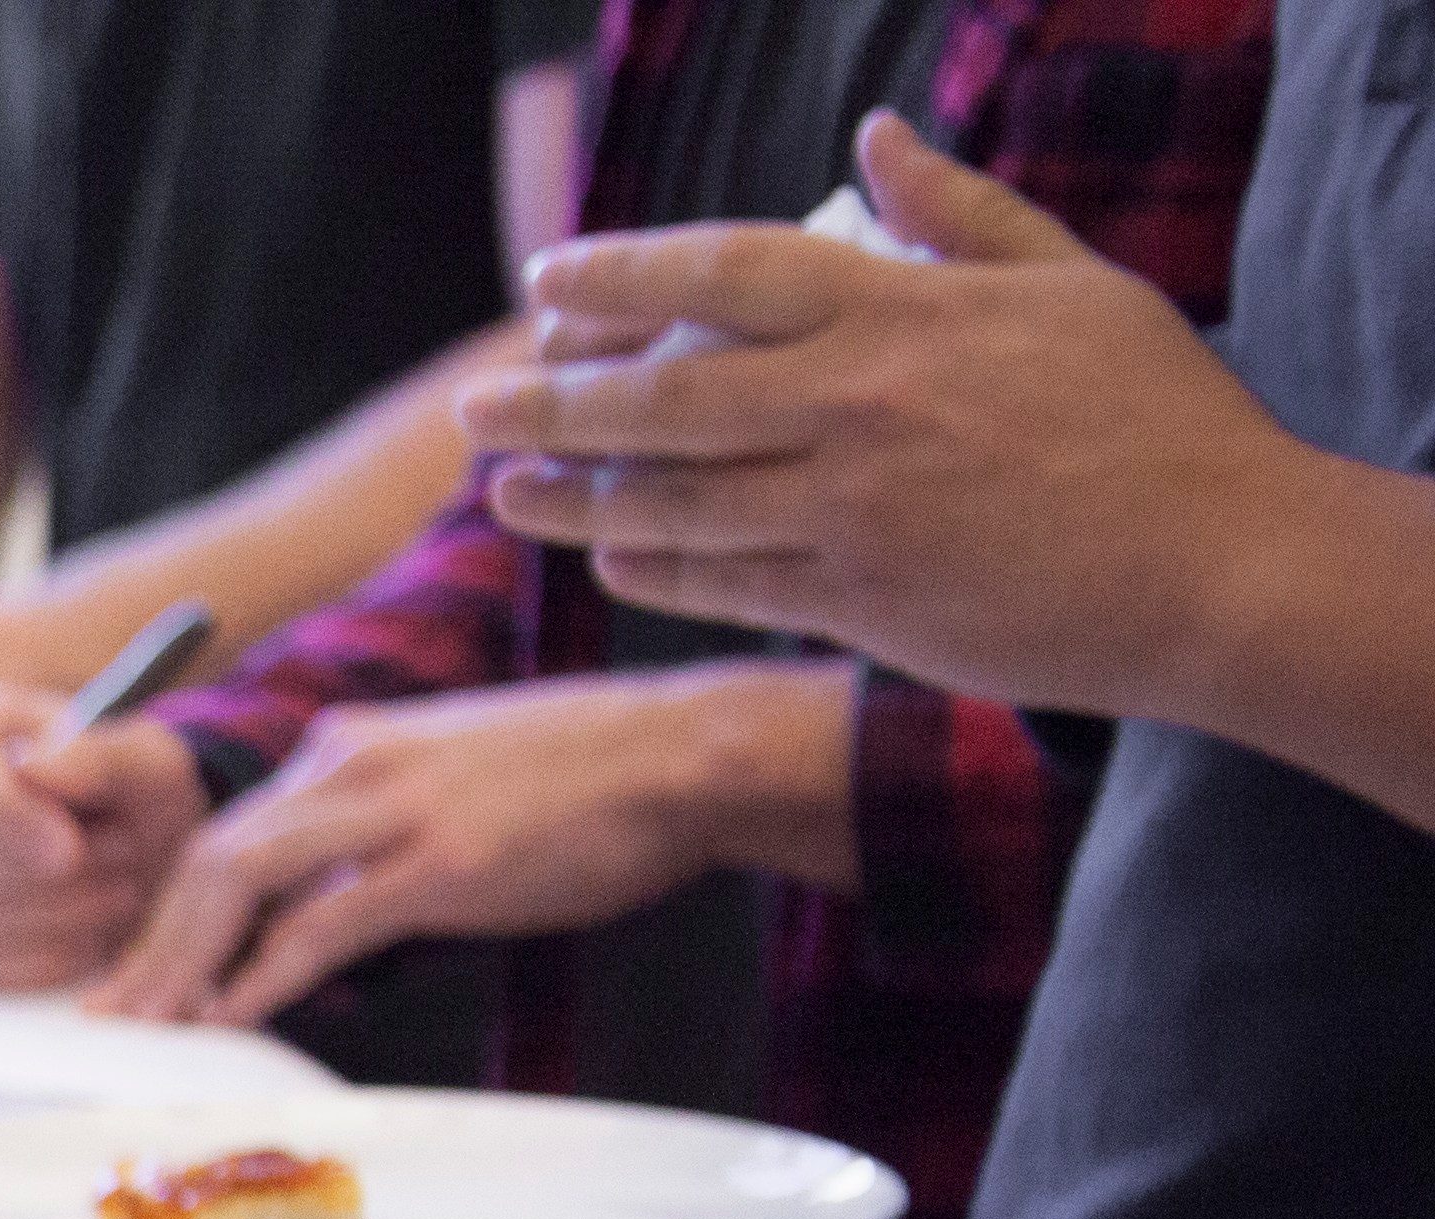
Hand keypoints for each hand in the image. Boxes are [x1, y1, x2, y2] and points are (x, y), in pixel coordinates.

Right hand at [0, 690, 207, 989]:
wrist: (135, 846)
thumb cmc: (134, 792)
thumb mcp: (143, 758)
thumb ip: (99, 757)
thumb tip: (33, 769)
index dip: (6, 814)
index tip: (69, 852)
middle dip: (51, 880)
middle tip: (125, 861)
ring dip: (55, 920)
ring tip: (119, 895)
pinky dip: (36, 962)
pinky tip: (87, 938)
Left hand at [86, 667, 853, 1025]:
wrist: (678, 752)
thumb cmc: (578, 781)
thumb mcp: (449, 783)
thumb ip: (376, 829)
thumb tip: (333, 904)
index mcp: (347, 748)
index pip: (225, 831)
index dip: (167, 908)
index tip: (136, 969)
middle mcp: (348, 766)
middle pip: (206, 859)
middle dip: (147, 944)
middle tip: (108, 1015)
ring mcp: (389, 811)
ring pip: (237, 883)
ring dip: (180, 964)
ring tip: (146, 1028)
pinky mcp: (434, 862)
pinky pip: (318, 924)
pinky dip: (260, 975)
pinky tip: (228, 1016)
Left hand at [458, 116, 1315, 714]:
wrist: (1217, 567)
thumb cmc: (1157, 416)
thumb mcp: (1072, 285)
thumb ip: (960, 212)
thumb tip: (871, 139)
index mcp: (907, 315)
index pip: (728, 276)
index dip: (623, 274)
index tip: (549, 279)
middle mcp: (861, 411)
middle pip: (664, 401)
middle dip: (552, 404)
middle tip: (476, 407)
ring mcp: (853, 514)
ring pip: (673, 504)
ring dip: (573, 499)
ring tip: (506, 488)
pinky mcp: (859, 604)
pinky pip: (723, 582)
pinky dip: (650, 567)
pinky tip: (603, 553)